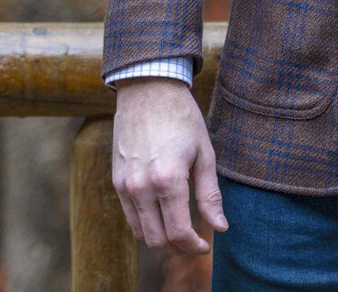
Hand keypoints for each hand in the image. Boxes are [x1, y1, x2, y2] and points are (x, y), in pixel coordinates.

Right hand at [112, 78, 227, 254]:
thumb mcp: (204, 153)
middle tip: (196, 240)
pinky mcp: (116, 181)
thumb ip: (210, 194)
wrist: (148, 91)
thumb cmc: (182, 118)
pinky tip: (163, 213)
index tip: (206, 245)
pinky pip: (130, 216)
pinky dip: (146, 224)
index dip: (193, 246)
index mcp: (168, 179)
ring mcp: (125, 186)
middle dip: (178, 247)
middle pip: (157, 240)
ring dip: (162, 238)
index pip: (178, 232)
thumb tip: (221, 227)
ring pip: (141, 233)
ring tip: (181, 229)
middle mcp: (141, 187)